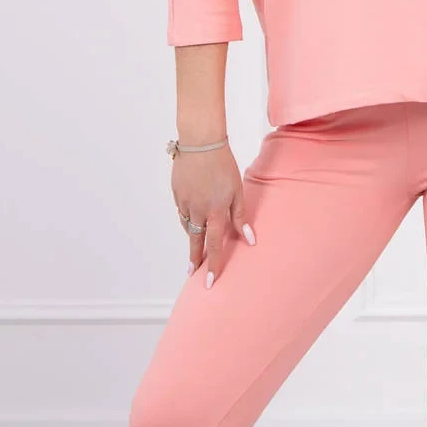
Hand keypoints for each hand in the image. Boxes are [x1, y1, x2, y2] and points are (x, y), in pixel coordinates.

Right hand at [172, 144, 255, 287]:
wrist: (200, 144)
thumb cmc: (224, 165)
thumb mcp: (237, 190)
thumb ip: (240, 216)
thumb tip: (249, 240)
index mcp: (216, 211)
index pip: (214, 245)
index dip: (213, 265)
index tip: (210, 282)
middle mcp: (198, 211)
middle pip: (196, 242)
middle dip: (195, 260)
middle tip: (193, 275)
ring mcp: (185, 203)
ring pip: (188, 226)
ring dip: (192, 237)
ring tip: (195, 246)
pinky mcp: (177, 194)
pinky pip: (182, 212)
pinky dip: (188, 218)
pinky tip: (191, 217)